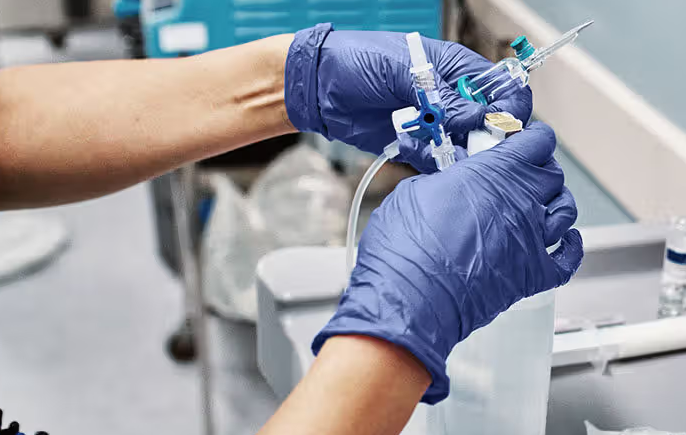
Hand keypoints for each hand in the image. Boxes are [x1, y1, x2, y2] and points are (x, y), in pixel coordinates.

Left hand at [284, 24, 532, 172]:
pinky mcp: (415, 145)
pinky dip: (433, 162)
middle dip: (485, 136)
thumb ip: (442, 96)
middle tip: (473, 145)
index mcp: (454, 68)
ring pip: (464, 146)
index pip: (500, 87)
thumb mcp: (401, 71)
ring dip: (458, 153)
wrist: (319, 87)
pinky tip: (416, 152)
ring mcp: (433, 123)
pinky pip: (436, 160)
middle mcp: (449, 98)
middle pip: (487, 123)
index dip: (509, 105)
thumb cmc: (357, 61)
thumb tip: (478, 116)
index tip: (505, 122)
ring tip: (439, 150)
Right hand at [312, 122, 582, 403]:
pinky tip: (562, 240)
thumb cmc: (406, 247)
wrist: (410, 300)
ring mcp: (533, 241)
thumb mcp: (414, 192)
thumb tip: (450, 182)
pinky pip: (568, 258)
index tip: (522, 138)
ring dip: (554, 202)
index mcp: (495, 174)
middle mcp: (522, 202)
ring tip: (538, 203)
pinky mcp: (533, 276)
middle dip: (538, 169)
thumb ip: (444, 180)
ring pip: (565, 211)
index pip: (536, 141)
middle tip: (520, 172)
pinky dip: (569, 246)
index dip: (531, 137)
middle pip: (551, 175)